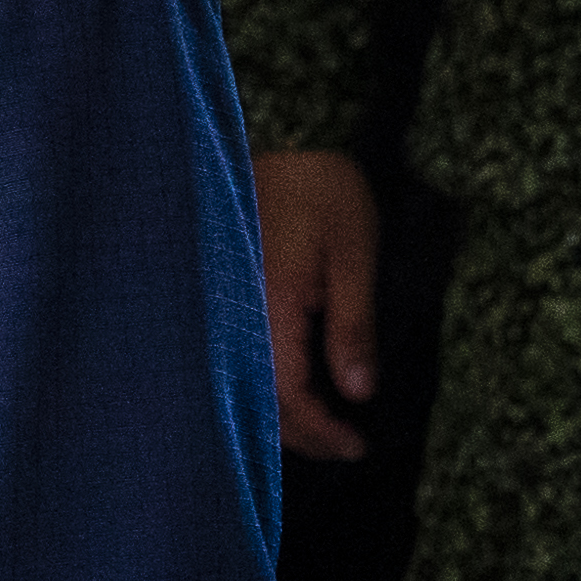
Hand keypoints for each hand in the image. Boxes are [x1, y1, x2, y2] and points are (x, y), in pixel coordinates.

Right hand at [255, 149, 381, 462]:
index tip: (357, 447)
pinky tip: (287, 385)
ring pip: (241, 384)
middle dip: (301, 434)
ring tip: (320, 424)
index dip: (322, 432)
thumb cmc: (324, 188)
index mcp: (268, 307)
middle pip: (257, 401)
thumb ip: (352, 326)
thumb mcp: (355, 254)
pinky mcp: (223, 294)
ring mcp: (224, 306)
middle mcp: (235, 315)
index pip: (288, 397)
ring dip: (278, 414)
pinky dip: (262, 382)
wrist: (284, 134)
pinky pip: (235, 356)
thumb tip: (358, 392)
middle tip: (346, 447)